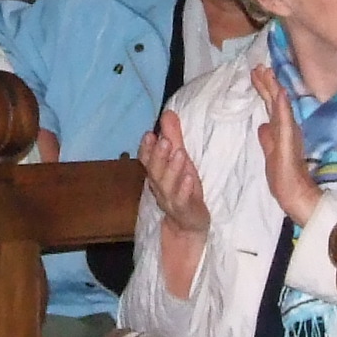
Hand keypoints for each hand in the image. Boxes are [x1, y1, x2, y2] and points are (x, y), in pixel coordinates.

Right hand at [137, 113, 210, 235]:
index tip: (149, 134)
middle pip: (154, 172)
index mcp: (157, 174)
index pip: (146, 160)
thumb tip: (168, 112)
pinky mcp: (185, 210)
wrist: (189, 224)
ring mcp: (171, 200)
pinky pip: (182, 201)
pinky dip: (184, 190)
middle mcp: (160, 186)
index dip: (147, 148)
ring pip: (167, 185)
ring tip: (180, 154)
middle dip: (158, 155)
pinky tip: (189, 179)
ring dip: (172, 169)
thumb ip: (174, 137)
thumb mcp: (180, 159)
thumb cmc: (183, 188)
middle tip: (164, 140)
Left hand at [251, 66, 322, 226]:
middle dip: (266, 83)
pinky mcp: (289, 138)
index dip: (264, 89)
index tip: (257, 73)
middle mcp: (286, 127)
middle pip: (274, 101)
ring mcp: (289, 131)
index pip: (271, 106)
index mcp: (281, 130)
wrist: (293, 193)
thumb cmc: (283, 177)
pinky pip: (285, 117)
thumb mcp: (271, 154)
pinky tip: (279, 92)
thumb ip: (267, 139)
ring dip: (273, 87)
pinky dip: (282, 104)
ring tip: (266, 70)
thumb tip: (262, 125)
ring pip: (280, 104)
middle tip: (259, 66)